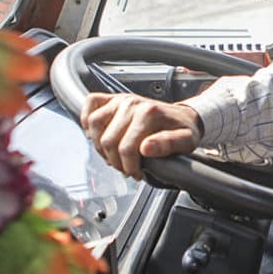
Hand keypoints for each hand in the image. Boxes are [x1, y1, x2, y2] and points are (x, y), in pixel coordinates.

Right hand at [81, 93, 201, 178]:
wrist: (182, 117)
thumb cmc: (183, 130)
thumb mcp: (186, 141)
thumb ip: (169, 144)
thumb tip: (147, 148)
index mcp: (149, 113)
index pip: (126, 148)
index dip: (129, 167)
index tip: (137, 174)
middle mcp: (132, 103)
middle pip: (108, 140)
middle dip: (115, 161)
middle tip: (126, 168)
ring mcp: (121, 100)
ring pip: (94, 124)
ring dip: (99, 145)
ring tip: (113, 155)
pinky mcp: (113, 99)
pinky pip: (91, 103)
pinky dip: (87, 118)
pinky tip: (96, 134)